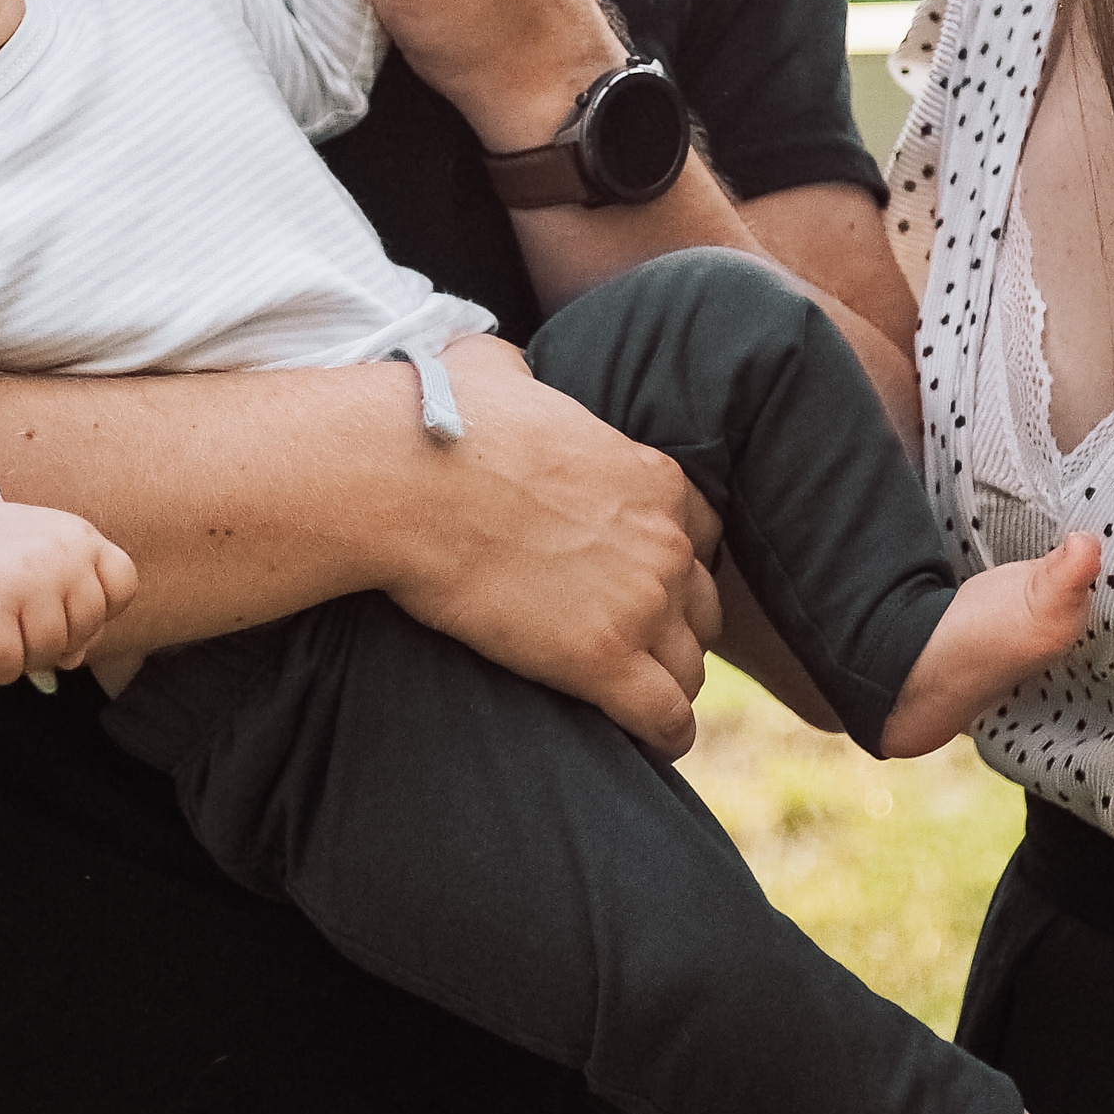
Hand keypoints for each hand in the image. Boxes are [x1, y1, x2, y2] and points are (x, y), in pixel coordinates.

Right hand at [0, 482, 139, 687]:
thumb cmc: (5, 560)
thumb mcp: (52, 568)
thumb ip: (76, 610)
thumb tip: (74, 661)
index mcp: (83, 538)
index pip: (122, 587)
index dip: (99, 609)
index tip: (65, 601)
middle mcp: (62, 554)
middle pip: (87, 628)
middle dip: (59, 638)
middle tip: (25, 620)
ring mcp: (27, 579)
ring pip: (50, 652)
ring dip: (27, 657)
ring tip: (6, 629)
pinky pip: (8, 666)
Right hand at [386, 336, 722, 754]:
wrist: (409, 479)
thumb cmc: (442, 419)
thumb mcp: (500, 370)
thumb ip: (526, 377)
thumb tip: (507, 375)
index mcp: (653, 478)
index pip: (704, 533)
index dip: (674, 562)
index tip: (638, 580)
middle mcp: (665, 542)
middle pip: (705, 605)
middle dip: (675, 626)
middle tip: (628, 643)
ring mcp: (640, 603)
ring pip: (691, 667)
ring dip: (666, 682)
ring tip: (632, 699)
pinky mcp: (602, 660)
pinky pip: (666, 718)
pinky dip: (664, 735)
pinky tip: (647, 743)